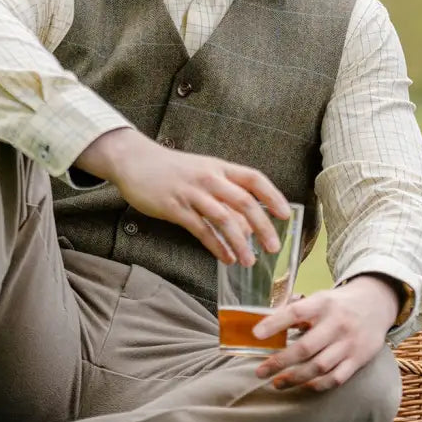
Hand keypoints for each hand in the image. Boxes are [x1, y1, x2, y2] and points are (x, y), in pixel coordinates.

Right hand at [75, 128, 288, 264]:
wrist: (136, 160)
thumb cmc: (175, 170)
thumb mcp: (204, 172)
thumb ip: (225, 193)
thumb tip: (249, 222)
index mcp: (220, 167)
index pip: (254, 179)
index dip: (273, 196)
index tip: (286, 214)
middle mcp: (210, 178)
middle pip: (244, 202)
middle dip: (263, 226)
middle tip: (274, 247)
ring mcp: (192, 192)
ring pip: (224, 219)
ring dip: (239, 242)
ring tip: (250, 261)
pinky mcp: (174, 207)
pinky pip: (201, 230)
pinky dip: (216, 246)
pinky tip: (226, 258)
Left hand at [252, 275, 400, 391]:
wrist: (378, 303)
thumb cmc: (340, 303)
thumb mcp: (321, 298)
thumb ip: (297, 311)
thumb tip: (265, 325)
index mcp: (324, 303)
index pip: (297, 312)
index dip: (275, 323)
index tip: (256, 334)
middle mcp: (338, 323)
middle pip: (305, 347)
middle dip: (279, 362)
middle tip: (261, 371)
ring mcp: (349, 343)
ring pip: (319, 366)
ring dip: (295, 378)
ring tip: (277, 383)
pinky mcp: (358, 358)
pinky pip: (335, 378)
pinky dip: (317, 385)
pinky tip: (303, 385)